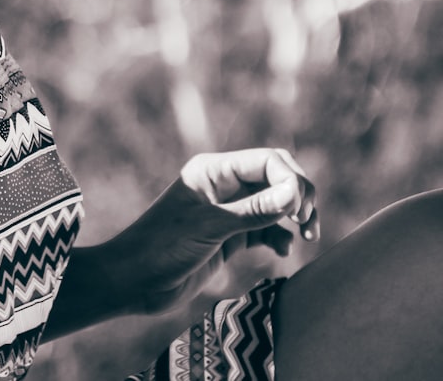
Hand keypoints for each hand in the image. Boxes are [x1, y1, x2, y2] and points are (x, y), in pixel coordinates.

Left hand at [106, 147, 317, 314]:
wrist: (134, 281)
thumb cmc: (163, 247)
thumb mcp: (211, 228)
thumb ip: (254, 211)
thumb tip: (296, 194)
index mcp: (214, 170)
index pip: (267, 161)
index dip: (291, 180)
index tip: (300, 211)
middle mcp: (223, 185)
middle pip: (276, 177)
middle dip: (299, 194)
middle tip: (308, 222)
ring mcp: (228, 211)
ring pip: (275, 203)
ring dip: (294, 216)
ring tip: (307, 236)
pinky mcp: (230, 237)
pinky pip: (266, 229)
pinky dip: (280, 237)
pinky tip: (284, 251)